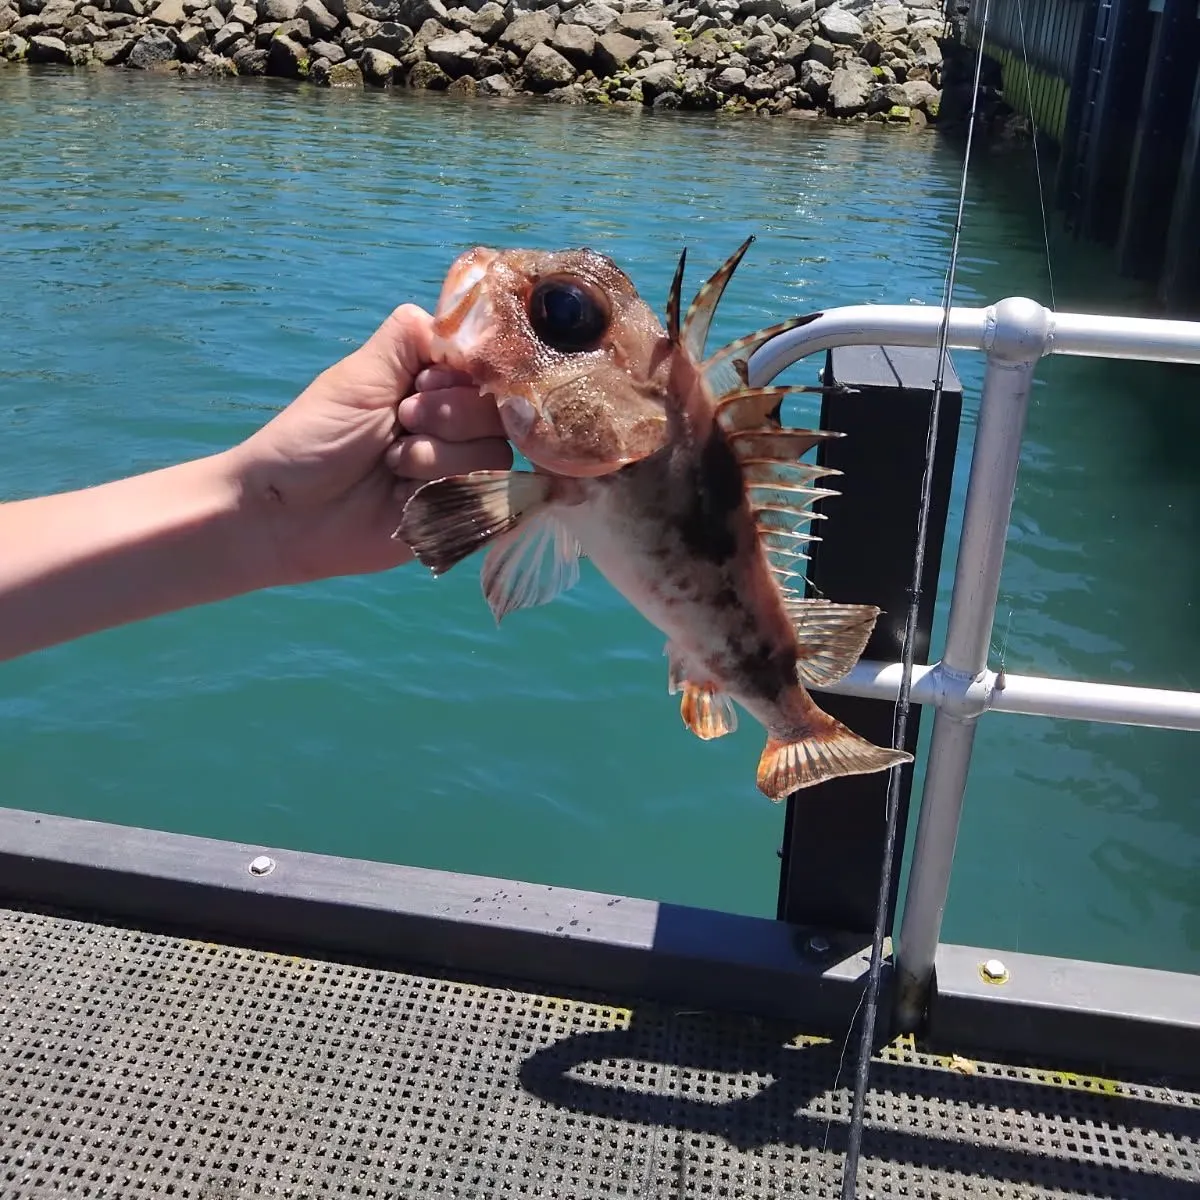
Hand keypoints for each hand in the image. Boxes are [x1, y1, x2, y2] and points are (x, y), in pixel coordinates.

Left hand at [232, 303, 511, 585]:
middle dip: (449, 414)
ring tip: (393, 464)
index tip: (420, 383)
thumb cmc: (314, 437)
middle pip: (500, 410)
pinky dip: (443, 488)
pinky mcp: (462, 516)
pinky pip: (488, 496)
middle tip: (401, 421)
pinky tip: (405, 495)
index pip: (488, 368)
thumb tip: (468, 318)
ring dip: (438, 456)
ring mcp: (462, 472)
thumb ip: (412, 337)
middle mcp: (457, 427)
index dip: (462, 375)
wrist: (287, 512)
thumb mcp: (362, 374)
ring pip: (496, 452)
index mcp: (435, 386)